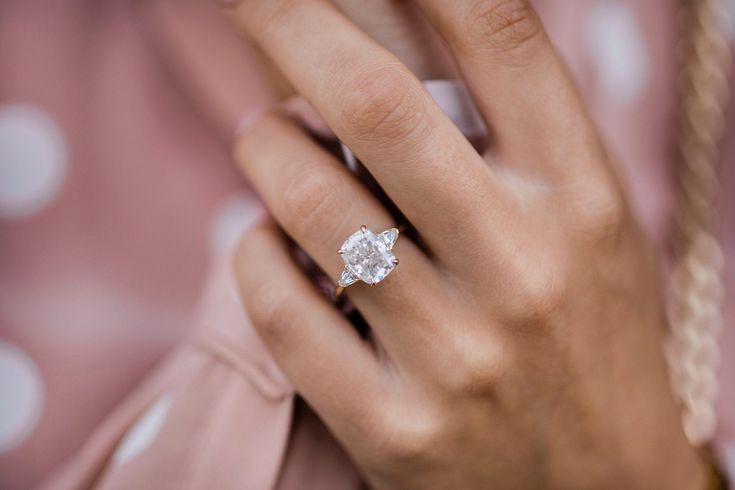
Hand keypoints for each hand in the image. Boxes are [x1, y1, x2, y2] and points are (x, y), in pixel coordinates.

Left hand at [225, 1, 704, 487]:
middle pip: (376, 100)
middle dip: (289, 23)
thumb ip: (514, 142)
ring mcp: (456, 355)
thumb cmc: (591, 342)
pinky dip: (251, 252)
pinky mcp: (394, 428)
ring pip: (310, 201)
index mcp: (584, 200)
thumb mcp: (585, 228)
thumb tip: (398, 43)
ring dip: (264, 146)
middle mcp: (523, 267)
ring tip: (265, 137)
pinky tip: (264, 240)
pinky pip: (282, 307)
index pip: (499, 36)